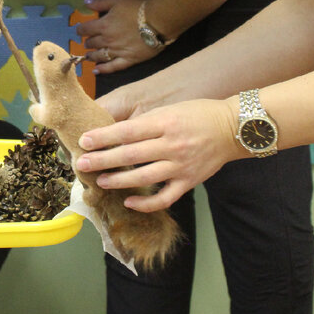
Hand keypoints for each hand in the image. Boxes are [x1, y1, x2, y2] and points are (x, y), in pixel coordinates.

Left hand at [74, 98, 241, 211]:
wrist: (231, 128)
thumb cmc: (197, 114)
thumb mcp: (169, 110)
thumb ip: (145, 123)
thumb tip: (113, 133)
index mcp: (165, 122)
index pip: (127, 131)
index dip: (103, 137)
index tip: (84, 141)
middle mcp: (172, 144)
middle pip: (131, 154)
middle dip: (103, 160)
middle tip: (82, 164)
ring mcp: (181, 165)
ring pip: (144, 177)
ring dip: (119, 181)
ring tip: (101, 181)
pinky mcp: (189, 181)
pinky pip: (165, 197)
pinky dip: (146, 203)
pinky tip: (130, 201)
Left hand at [76, 0, 160, 73]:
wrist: (158, 21)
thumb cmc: (138, 7)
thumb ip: (100, 3)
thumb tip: (85, 3)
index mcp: (103, 25)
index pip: (86, 29)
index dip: (81, 30)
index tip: (80, 30)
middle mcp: (107, 40)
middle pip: (92, 43)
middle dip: (88, 42)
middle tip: (87, 43)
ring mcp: (117, 51)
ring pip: (100, 56)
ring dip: (92, 56)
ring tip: (88, 57)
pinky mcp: (128, 60)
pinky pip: (113, 67)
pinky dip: (103, 70)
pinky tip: (96, 71)